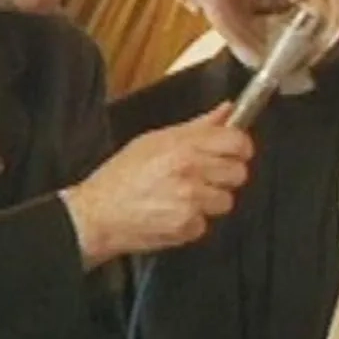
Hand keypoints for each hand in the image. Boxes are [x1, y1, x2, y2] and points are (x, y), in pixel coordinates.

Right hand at [64, 102, 252, 265]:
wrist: (98, 213)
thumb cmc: (122, 176)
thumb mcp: (155, 140)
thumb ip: (196, 127)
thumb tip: (226, 111)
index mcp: (183, 146)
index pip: (237, 141)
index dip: (240, 147)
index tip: (236, 151)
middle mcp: (190, 172)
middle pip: (238, 173)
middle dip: (224, 176)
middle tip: (203, 176)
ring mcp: (190, 201)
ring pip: (225, 201)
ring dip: (209, 201)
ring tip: (182, 197)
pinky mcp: (187, 227)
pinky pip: (206, 223)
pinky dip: (192, 222)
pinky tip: (172, 213)